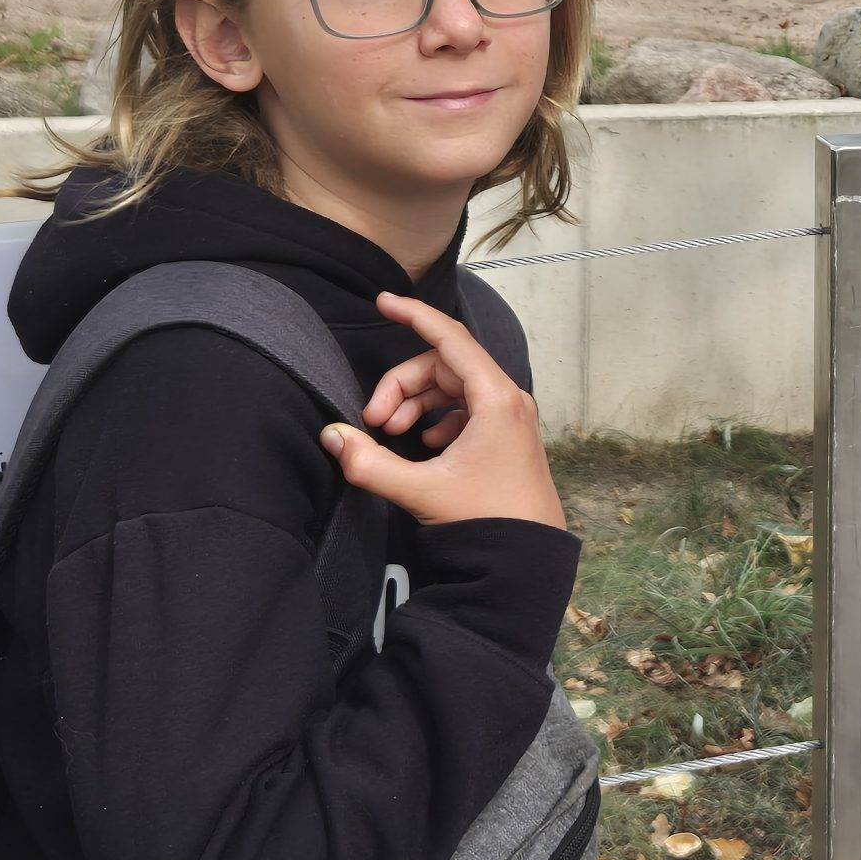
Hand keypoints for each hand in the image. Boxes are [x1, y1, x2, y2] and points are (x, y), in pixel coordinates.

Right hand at [317, 290, 567, 530]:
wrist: (529, 560)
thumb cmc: (486, 520)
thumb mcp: (420, 491)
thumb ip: (370, 463)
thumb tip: (331, 435)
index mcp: (495, 398)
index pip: (449, 337)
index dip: (413, 315)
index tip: (382, 300)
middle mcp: (507, 398)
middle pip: (442, 366)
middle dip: (401, 387)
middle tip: (372, 423)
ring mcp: (509, 416)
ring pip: (451, 387)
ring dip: (416, 403)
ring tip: (390, 434)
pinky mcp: (506, 435)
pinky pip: (465, 407)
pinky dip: (437, 416)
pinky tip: (423, 443)